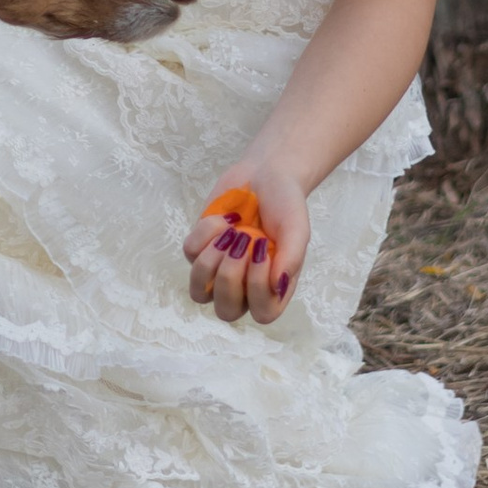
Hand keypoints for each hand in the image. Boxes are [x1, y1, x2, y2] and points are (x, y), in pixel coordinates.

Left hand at [184, 163, 308, 329]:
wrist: (265, 173)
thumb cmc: (285, 205)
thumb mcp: (296, 229)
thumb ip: (292, 258)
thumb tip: (277, 286)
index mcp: (272, 287)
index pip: (262, 314)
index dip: (258, 289)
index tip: (263, 251)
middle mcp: (244, 286)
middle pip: (226, 310)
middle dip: (230, 277)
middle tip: (244, 241)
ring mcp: (218, 269)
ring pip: (199, 292)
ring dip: (210, 263)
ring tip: (230, 234)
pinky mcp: (199, 248)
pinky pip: (190, 254)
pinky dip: (206, 233)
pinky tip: (226, 219)